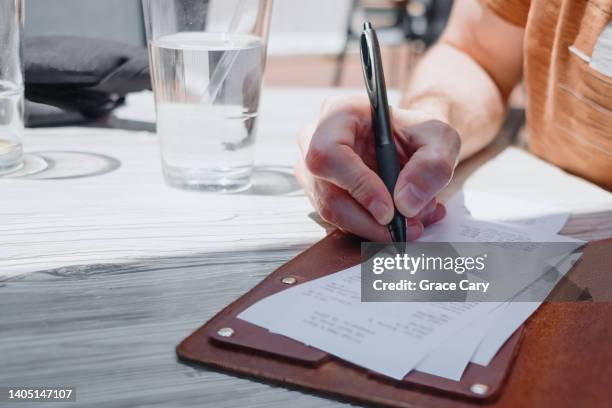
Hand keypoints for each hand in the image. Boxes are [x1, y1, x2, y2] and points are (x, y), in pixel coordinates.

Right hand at [295, 96, 460, 240]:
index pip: (330, 154)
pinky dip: (374, 228)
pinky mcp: (322, 194)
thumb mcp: (440, 139)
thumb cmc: (420, 132)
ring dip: (375, 227)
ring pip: (332, 213)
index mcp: (340, 113)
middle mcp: (316, 140)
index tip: (389, 211)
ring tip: (414, 221)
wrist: (413, 141)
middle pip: (328, 193)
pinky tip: (402, 219)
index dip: (358, 186)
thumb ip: (432, 166)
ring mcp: (315, 170)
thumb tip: (406, 204)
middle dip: (370, 220)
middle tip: (408, 227)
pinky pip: (341, 221)